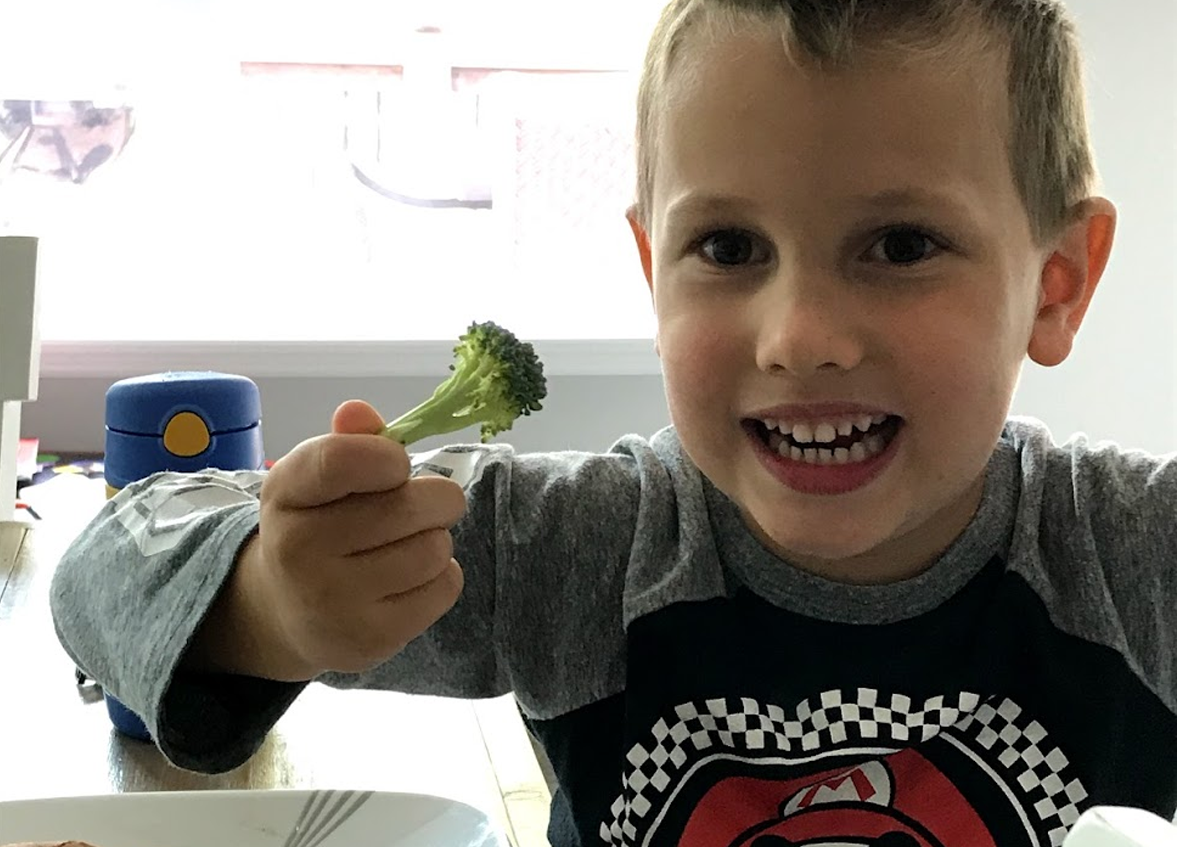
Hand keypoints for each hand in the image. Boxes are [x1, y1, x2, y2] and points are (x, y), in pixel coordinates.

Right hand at [187, 400, 466, 680]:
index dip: (387, 457)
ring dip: (436, 538)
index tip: (397, 465)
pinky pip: (444, 587)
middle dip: (436, 498)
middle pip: (408, 507)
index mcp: (285, 494)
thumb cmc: (316, 526)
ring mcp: (333, 601)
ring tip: (410, 542)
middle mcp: (299, 550)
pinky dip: (441, 575)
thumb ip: (347, 441)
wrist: (286, 612)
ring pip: (433, 548)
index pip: (339, 462)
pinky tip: (411, 577)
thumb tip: (358, 412)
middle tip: (428, 503)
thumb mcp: (317, 479)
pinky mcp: (370, 639)